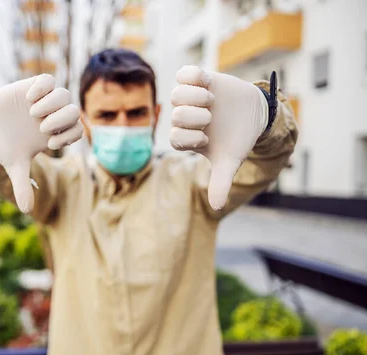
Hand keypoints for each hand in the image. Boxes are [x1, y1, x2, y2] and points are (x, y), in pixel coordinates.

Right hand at [0, 74, 82, 212]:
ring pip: (64, 94)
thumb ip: (22, 185)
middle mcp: (53, 115)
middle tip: (42, 128)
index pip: (77, 130)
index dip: (69, 136)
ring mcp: (44, 100)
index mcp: (54, 133)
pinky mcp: (33, 86)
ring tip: (34, 114)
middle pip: (75, 111)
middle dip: (62, 120)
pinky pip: (48, 80)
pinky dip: (42, 88)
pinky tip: (29, 98)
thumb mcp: (15, 165)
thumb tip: (26, 210)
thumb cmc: (6, 144)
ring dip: (52, 104)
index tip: (49, 143)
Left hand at [170, 66, 268, 209]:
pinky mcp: (198, 79)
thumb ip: (220, 182)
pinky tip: (208, 82)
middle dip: (195, 117)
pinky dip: (193, 75)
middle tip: (211, 117)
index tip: (207, 138)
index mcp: (185, 137)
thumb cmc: (237, 139)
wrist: (253, 114)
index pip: (175, 139)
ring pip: (177, 94)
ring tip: (211, 100)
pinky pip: (185, 72)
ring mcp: (189, 97)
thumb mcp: (229, 161)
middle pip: (176, 115)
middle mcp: (183, 117)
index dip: (191, 138)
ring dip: (195, 97)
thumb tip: (217, 206)